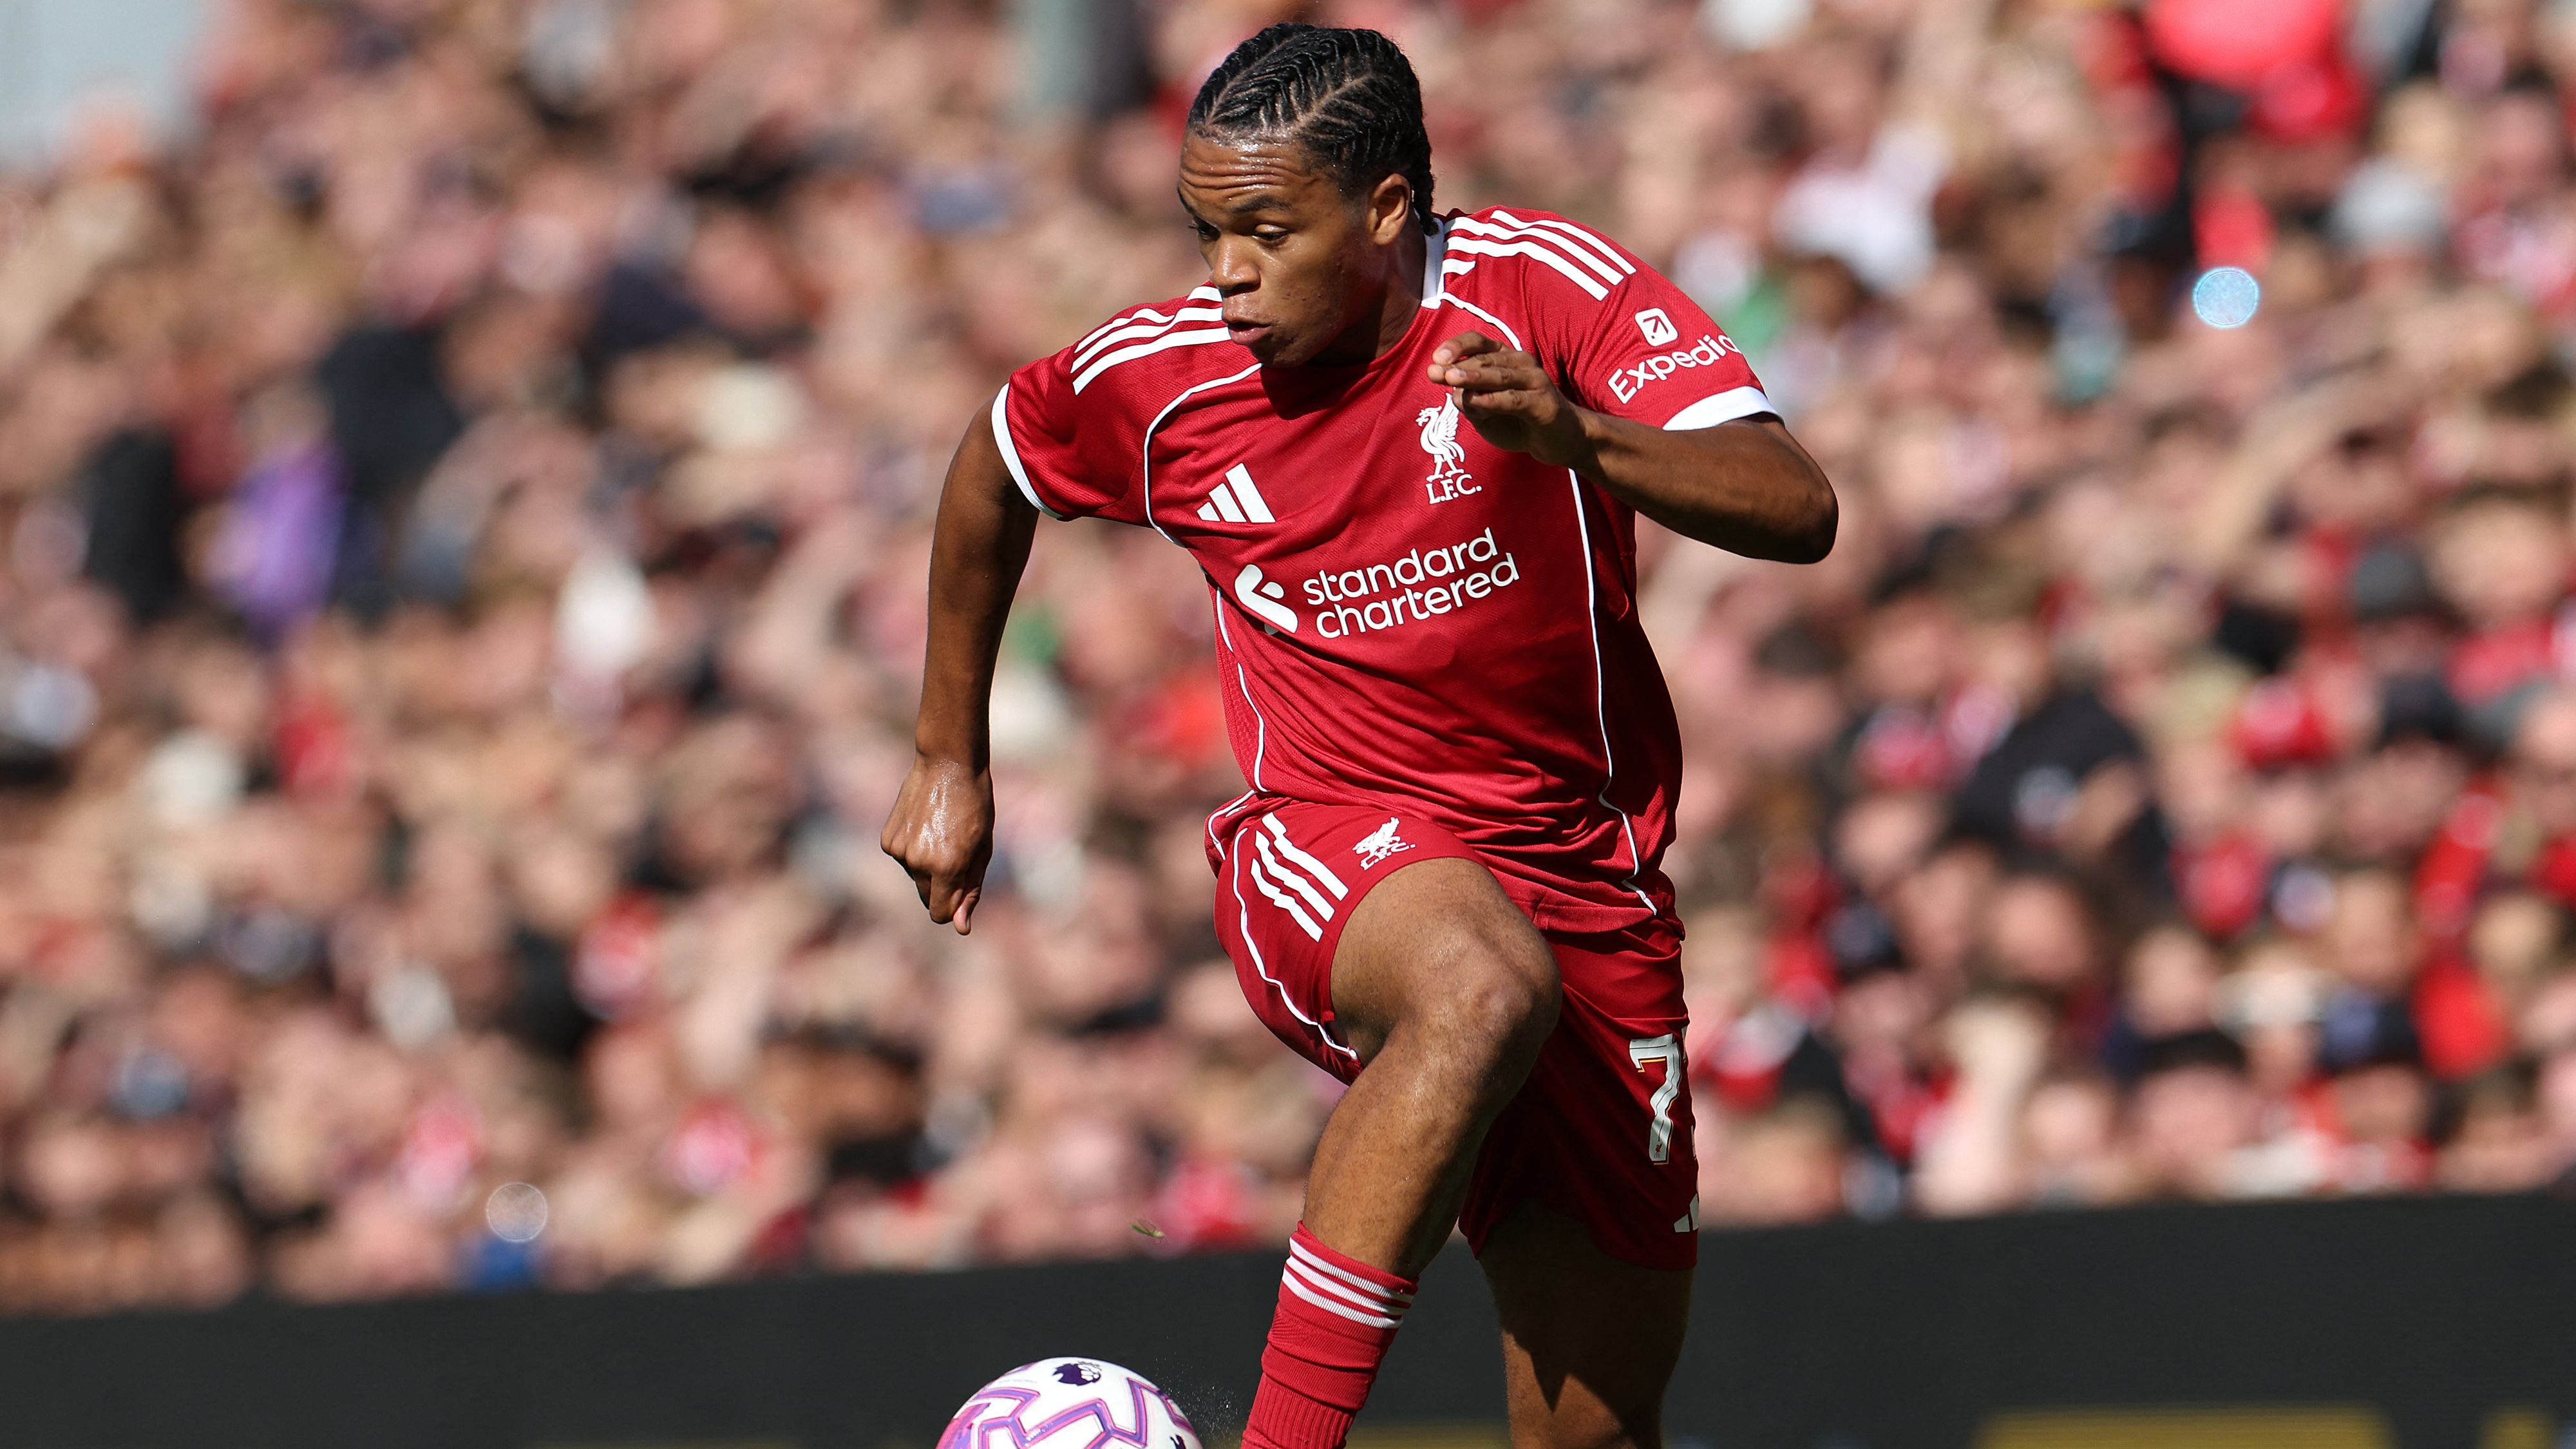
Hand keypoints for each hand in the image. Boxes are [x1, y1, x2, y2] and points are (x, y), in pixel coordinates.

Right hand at [879, 754, 993, 933]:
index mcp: (946, 867)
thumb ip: (971, 890)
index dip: (953, 906)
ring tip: (941, 832)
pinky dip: (913, 850)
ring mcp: (898, 851)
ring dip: (928, 866)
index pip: (940, 913)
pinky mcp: (887, 840)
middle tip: (957, 853)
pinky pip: (903, 859)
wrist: (947, 763)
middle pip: (928, 898)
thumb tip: (961, 927)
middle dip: (943, 886)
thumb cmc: (975, 806)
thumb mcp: (982, 850)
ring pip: (916, 878)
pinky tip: (925, 825)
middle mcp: (917, 863)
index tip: (962, 890)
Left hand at [1425, 332, 1591, 469]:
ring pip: (1499, 375)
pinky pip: (1514, 399)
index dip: (1457, 346)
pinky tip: (1475, 402)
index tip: (1436, 359)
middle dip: (1457, 366)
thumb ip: (1469, 402)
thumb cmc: (1519, 422)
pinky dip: (1493, 400)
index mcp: (1505, 358)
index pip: (1479, 343)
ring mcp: (1534, 381)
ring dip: (1473, 377)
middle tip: (1435, 373)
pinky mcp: (1543, 403)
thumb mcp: (1486, 413)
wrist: (1559, 441)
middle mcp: (1521, 363)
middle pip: (1485, 358)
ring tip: (1451, 379)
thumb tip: (1452, 392)